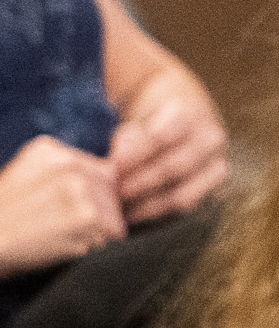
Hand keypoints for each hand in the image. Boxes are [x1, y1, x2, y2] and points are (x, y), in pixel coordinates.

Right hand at [0, 136, 123, 278]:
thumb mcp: (21, 168)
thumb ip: (60, 165)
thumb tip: (101, 177)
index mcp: (53, 150)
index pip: (100, 170)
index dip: (92, 194)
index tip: (70, 209)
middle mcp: (71, 165)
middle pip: (111, 193)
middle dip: (96, 213)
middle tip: (62, 226)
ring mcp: (82, 190)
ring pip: (113, 216)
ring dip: (94, 231)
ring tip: (58, 235)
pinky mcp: (87, 218)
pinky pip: (110, 236)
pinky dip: (90, 246)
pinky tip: (59, 243)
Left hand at [108, 75, 228, 223]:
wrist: (184, 117)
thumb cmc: (151, 116)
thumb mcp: (137, 115)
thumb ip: (127, 137)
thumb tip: (115, 165)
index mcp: (190, 112)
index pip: (161, 137)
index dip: (134, 156)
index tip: (111, 167)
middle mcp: (210, 139)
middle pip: (173, 168)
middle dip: (138, 184)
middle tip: (111, 194)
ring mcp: (217, 165)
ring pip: (182, 193)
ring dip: (146, 205)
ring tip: (118, 209)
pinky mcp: (216, 188)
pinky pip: (186, 206)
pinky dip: (157, 213)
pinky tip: (132, 214)